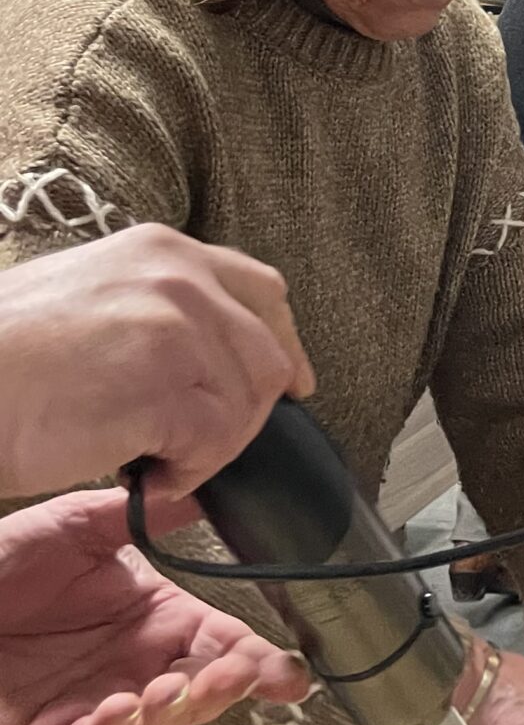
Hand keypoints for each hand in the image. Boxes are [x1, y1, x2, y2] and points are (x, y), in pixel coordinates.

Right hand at [0, 225, 315, 500]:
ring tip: (150, 459)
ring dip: (208, 448)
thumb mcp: (90, 292)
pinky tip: (140, 474)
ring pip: (246, 407)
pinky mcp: (166, 388)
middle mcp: (180, 279)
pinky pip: (215, 444)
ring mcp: (178, 330)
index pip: (261, 290)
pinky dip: (186, 473)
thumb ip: (155, 306)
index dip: (284, 342)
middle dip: (244, 412)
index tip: (294, 385)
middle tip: (198, 446)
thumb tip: (208, 356)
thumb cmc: (4, 355)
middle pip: (267, 356)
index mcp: (163, 250)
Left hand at [0, 492, 309, 724]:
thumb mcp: (75, 526)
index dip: (259, 663)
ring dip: (170, 719)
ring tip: (167, 690)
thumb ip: (143, 515)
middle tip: (235, 675)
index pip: (219, 645)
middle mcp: (129, 670)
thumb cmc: (0, 564)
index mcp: (150, 620)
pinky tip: (113, 710)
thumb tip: (204, 487)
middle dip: (224, 692)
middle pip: (199, 698)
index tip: (289, 674)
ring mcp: (89, 709)